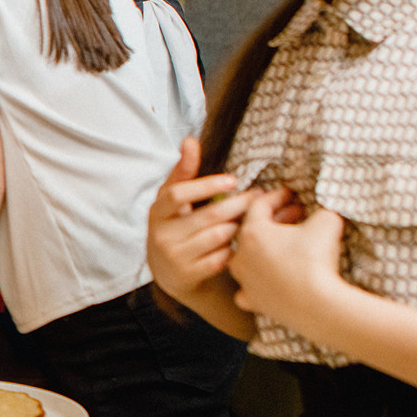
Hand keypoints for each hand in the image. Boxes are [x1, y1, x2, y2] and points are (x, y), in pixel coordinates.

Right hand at [144, 138, 257, 301]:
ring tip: (255, 218)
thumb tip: (190, 140)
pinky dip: (234, 250)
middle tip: (259, 196)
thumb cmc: (176, 226)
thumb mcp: (173, 200)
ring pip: (218, 237)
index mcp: (157, 212)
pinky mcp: (187, 276)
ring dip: (239, 226)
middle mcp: (161, 235)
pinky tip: (243, 243)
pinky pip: (221, 259)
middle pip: (207, 216)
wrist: (168, 272)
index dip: (205, 185)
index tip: (233, 180)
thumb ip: (183, 171)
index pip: (177, 194)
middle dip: (238, 205)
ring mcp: (173, 257)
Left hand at [227, 194, 352, 337]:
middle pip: (254, 231)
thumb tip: (323, 210)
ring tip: (289, 242)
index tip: (289, 192)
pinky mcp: (253, 302)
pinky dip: (258, 281)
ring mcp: (244, 281)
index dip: (276, 196)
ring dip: (268, 248)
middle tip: (296, 212)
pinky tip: (267, 277)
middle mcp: (240, 256)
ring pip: (249, 258)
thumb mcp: (326, 222)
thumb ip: (320, 210)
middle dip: (277, 219)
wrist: (317, 305)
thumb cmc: (316, 260)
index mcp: (252, 232)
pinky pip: (249, 288)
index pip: (260, 205)